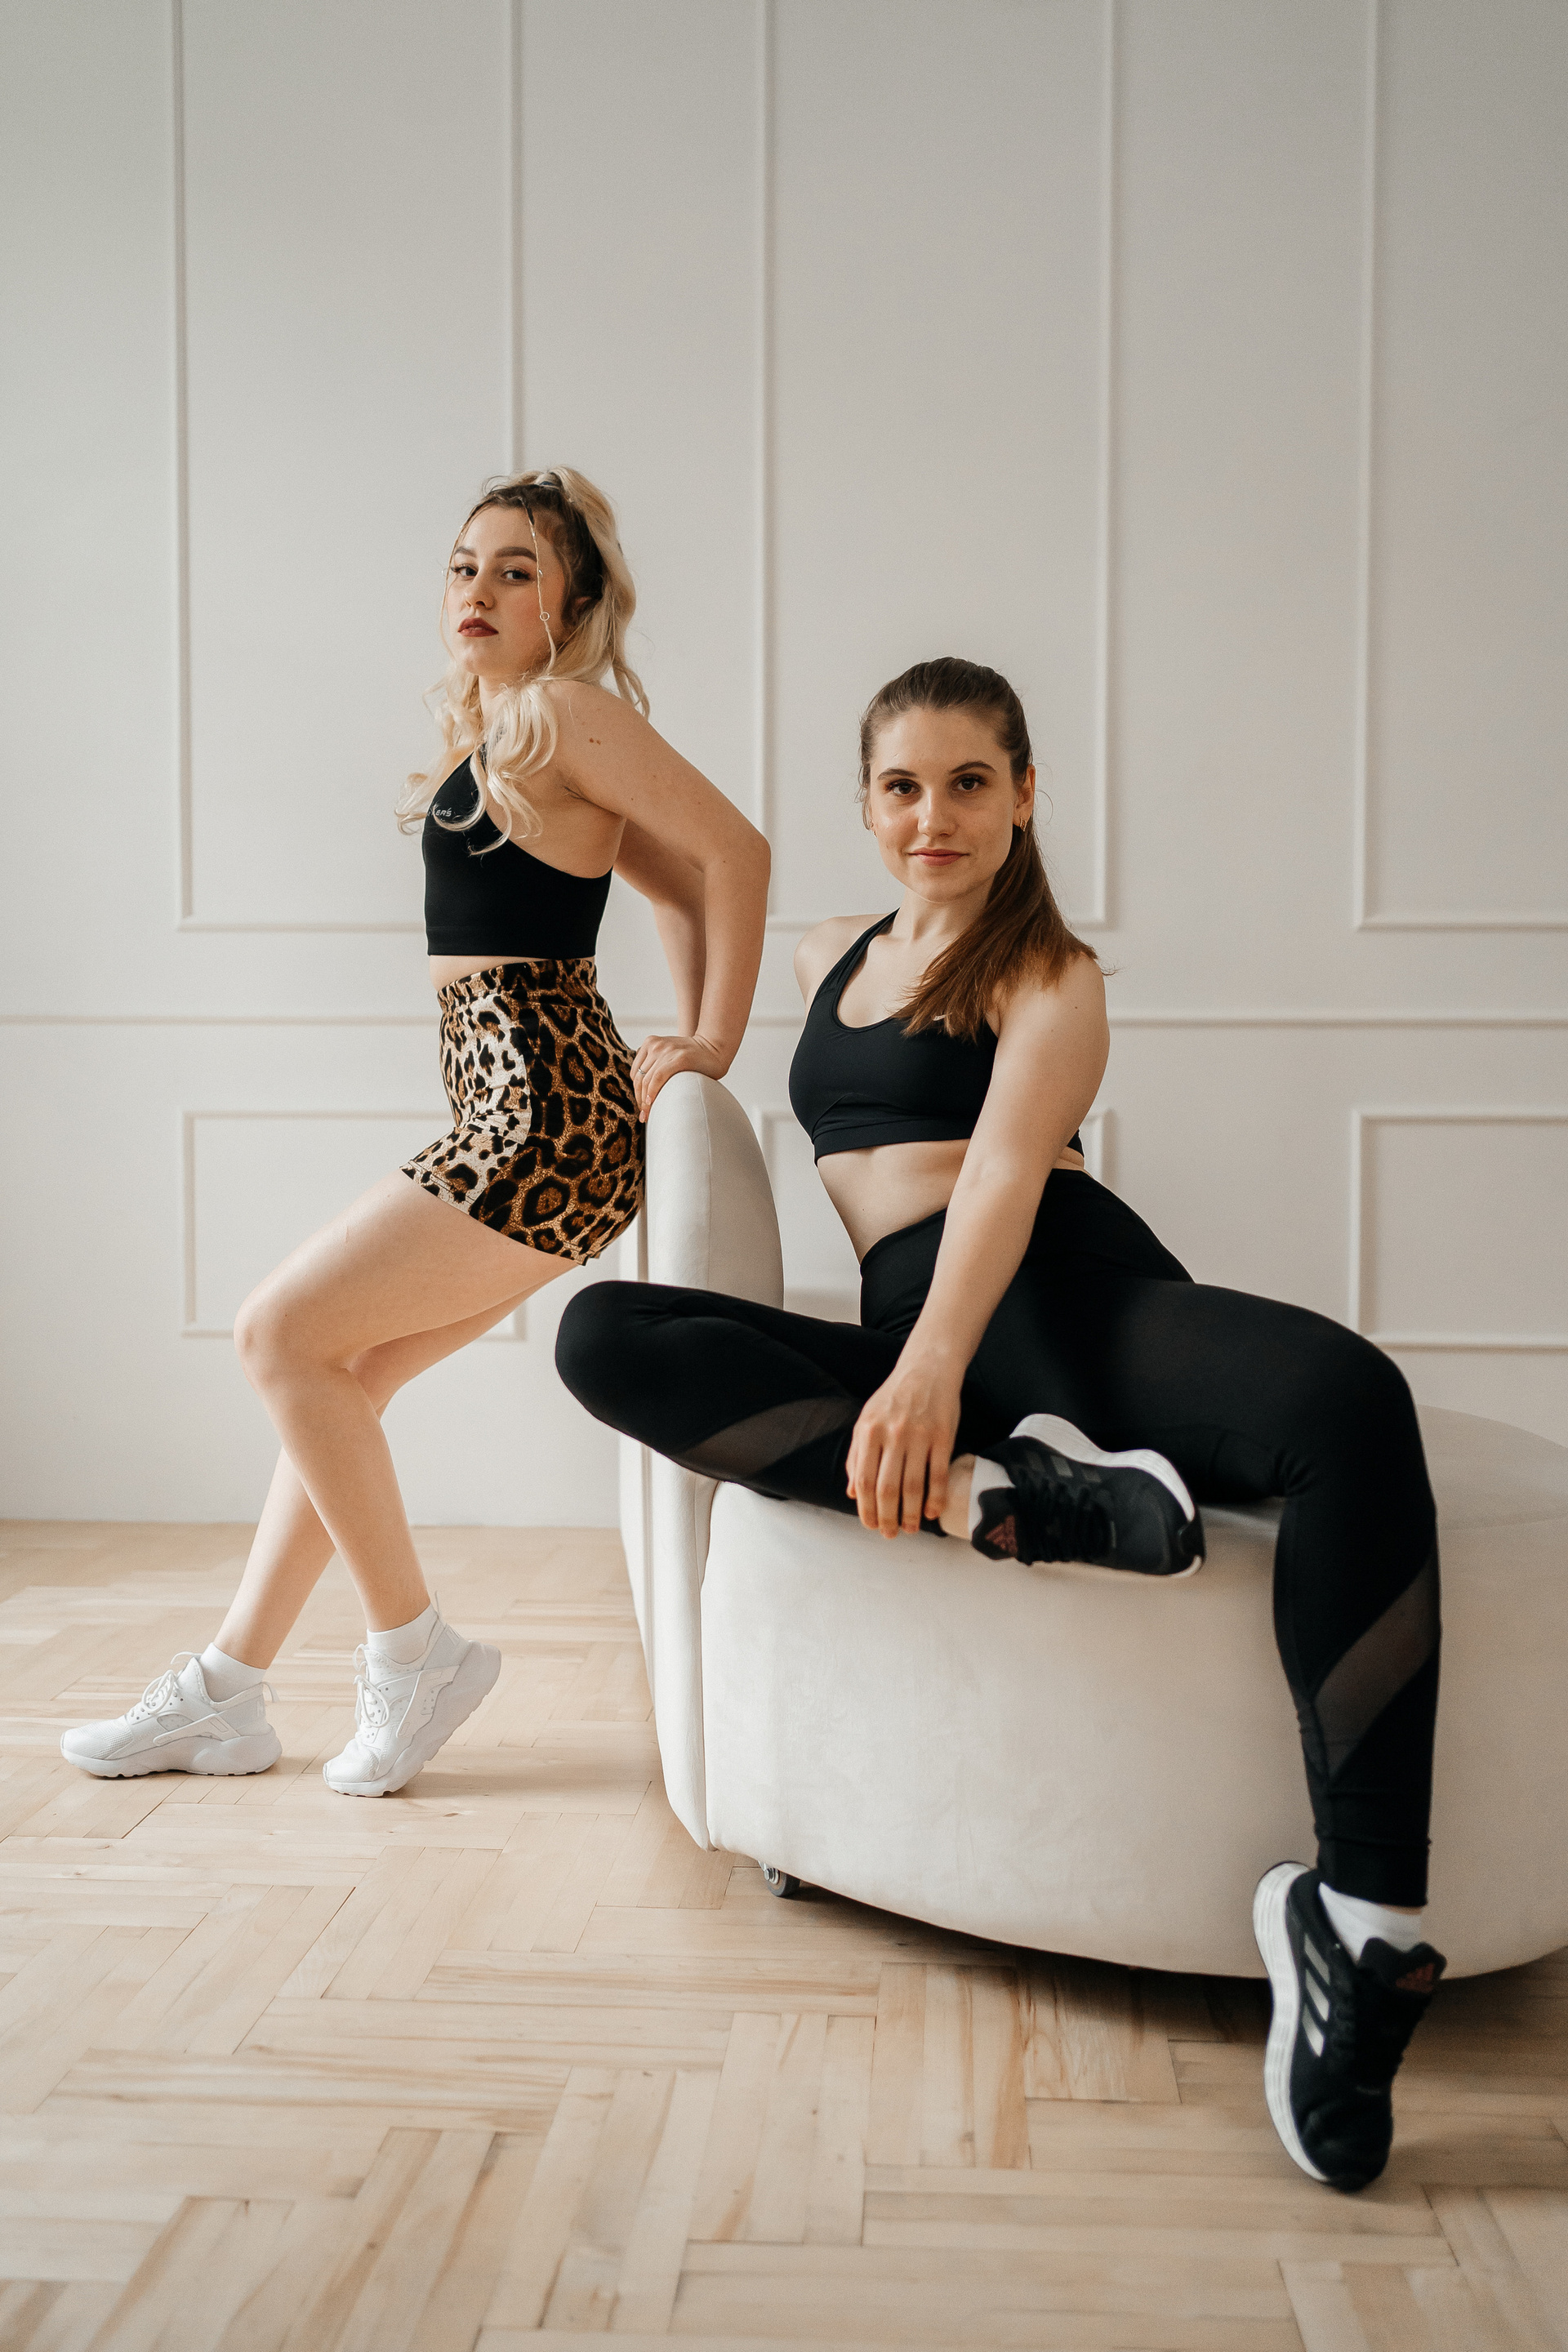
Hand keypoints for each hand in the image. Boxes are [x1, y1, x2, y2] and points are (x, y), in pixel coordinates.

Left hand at [630, 1032, 727, 1119]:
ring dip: (645, 1101)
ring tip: (648, 1115)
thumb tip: (642, 1090)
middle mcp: (656, 1045)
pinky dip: (652, 1092)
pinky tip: (651, 1103)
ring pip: (647, 1080)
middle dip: (639, 1099)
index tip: (642, 1106)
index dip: (636, 1092)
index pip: (636, 1072)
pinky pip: (658, 1078)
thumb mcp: (668, 1053)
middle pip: (639, 1078)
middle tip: (644, 1115)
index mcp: (650, 1043)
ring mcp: (667, 1050)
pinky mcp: (679, 1058)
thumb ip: (654, 1063)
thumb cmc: (692, 1057)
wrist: (714, 1048)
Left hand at [846, 1353, 962, 1537]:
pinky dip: (936, 1498)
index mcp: (869, 1431)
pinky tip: (933, 1512)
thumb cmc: (894, 1398)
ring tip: (911, 1528)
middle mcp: (892, 1434)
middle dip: (887, 1518)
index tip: (869, 1525)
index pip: (864, 1480)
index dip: (866, 1508)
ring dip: (912, 1514)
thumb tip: (852, 1493)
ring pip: (913, 1486)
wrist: (927, 1369)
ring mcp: (919, 1435)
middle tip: (890, 1534)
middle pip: (887, 1488)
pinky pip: (939, 1475)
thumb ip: (857, 1455)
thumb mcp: (866, 1420)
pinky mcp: (943, 1436)